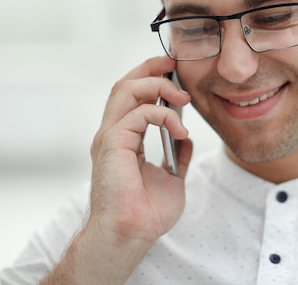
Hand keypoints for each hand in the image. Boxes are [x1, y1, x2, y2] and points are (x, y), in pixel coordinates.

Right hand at [42, 56, 193, 284]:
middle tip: (175, 64)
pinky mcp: (113, 144)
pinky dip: (164, 115)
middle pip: (124, 84)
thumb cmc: (147, 212)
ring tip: (182, 96)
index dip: (151, 77)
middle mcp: (113, 133)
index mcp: (123, 138)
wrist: (133, 233)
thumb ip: (177, 156)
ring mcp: (110, 137)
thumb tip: (186, 139)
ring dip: (157, 86)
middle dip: (150, 68)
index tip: (175, 70)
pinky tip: (179, 129)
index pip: (131, 95)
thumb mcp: (171, 177)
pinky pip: (139, 114)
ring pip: (125, 90)